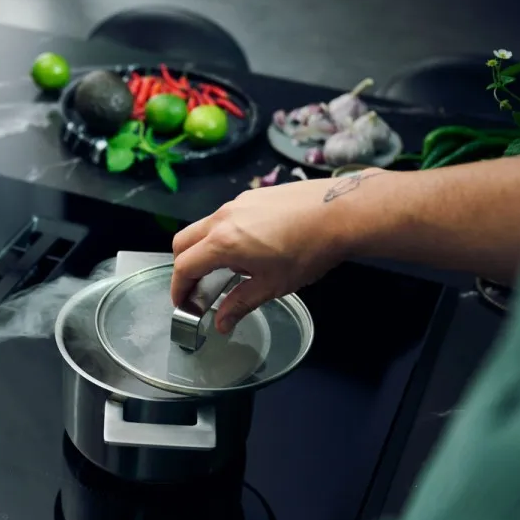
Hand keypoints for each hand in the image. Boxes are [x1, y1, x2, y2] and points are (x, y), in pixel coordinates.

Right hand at [171, 171, 379, 332]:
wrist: (340, 211)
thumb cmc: (308, 251)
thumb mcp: (272, 286)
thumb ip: (240, 304)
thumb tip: (221, 323)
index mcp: (222, 243)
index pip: (184, 266)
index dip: (179, 288)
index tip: (183, 303)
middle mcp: (222, 218)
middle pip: (183, 242)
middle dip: (183, 266)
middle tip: (195, 287)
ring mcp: (237, 203)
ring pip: (203, 227)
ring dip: (203, 250)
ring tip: (227, 270)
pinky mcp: (253, 196)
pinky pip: (225, 217)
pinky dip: (222, 235)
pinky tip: (249, 249)